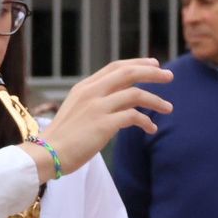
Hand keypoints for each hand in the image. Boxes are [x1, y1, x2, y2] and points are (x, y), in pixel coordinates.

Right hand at [36, 58, 174, 178]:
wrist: (48, 154)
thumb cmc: (65, 137)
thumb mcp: (80, 110)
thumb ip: (101, 101)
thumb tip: (127, 100)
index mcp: (85, 87)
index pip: (115, 67)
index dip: (137, 64)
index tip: (155, 64)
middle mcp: (91, 92)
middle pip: (128, 73)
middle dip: (152, 72)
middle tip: (170, 75)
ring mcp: (97, 107)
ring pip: (135, 94)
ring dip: (156, 100)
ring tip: (169, 108)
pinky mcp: (104, 124)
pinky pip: (134, 116)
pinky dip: (146, 121)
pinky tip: (151, 129)